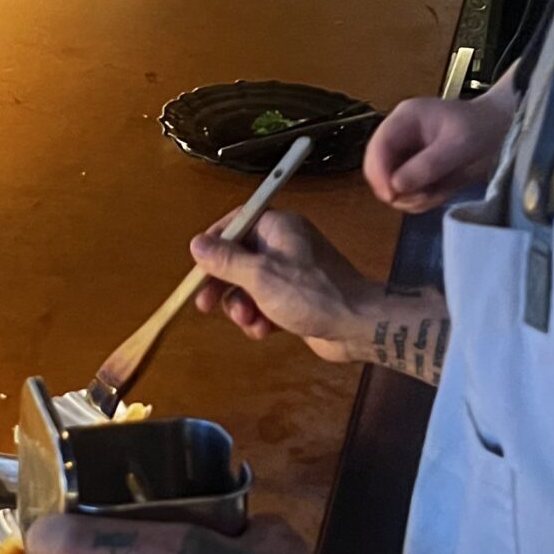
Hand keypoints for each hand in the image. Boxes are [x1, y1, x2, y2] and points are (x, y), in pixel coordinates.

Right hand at [189, 210, 380, 360]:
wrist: (357, 326)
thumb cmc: (311, 295)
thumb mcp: (261, 277)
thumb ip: (226, 261)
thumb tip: (196, 244)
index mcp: (278, 227)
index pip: (236, 223)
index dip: (214, 244)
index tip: (198, 266)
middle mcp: (284, 245)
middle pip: (238, 258)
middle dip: (223, 284)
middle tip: (205, 304)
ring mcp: (291, 273)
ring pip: (249, 285)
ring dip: (242, 306)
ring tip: (248, 321)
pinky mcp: (295, 298)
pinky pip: (265, 303)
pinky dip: (260, 317)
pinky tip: (263, 331)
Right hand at [364, 83, 515, 211]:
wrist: (502, 132)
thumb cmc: (482, 128)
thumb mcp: (459, 145)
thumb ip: (428, 165)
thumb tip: (396, 185)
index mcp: (405, 119)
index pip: (378, 146)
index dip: (379, 172)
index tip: (392, 195)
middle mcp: (400, 137)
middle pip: (376, 169)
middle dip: (395, 189)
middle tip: (420, 198)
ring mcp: (406, 156)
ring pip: (390, 186)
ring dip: (412, 197)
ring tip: (439, 193)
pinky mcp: (415, 174)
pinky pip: (407, 195)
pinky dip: (421, 201)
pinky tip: (441, 193)